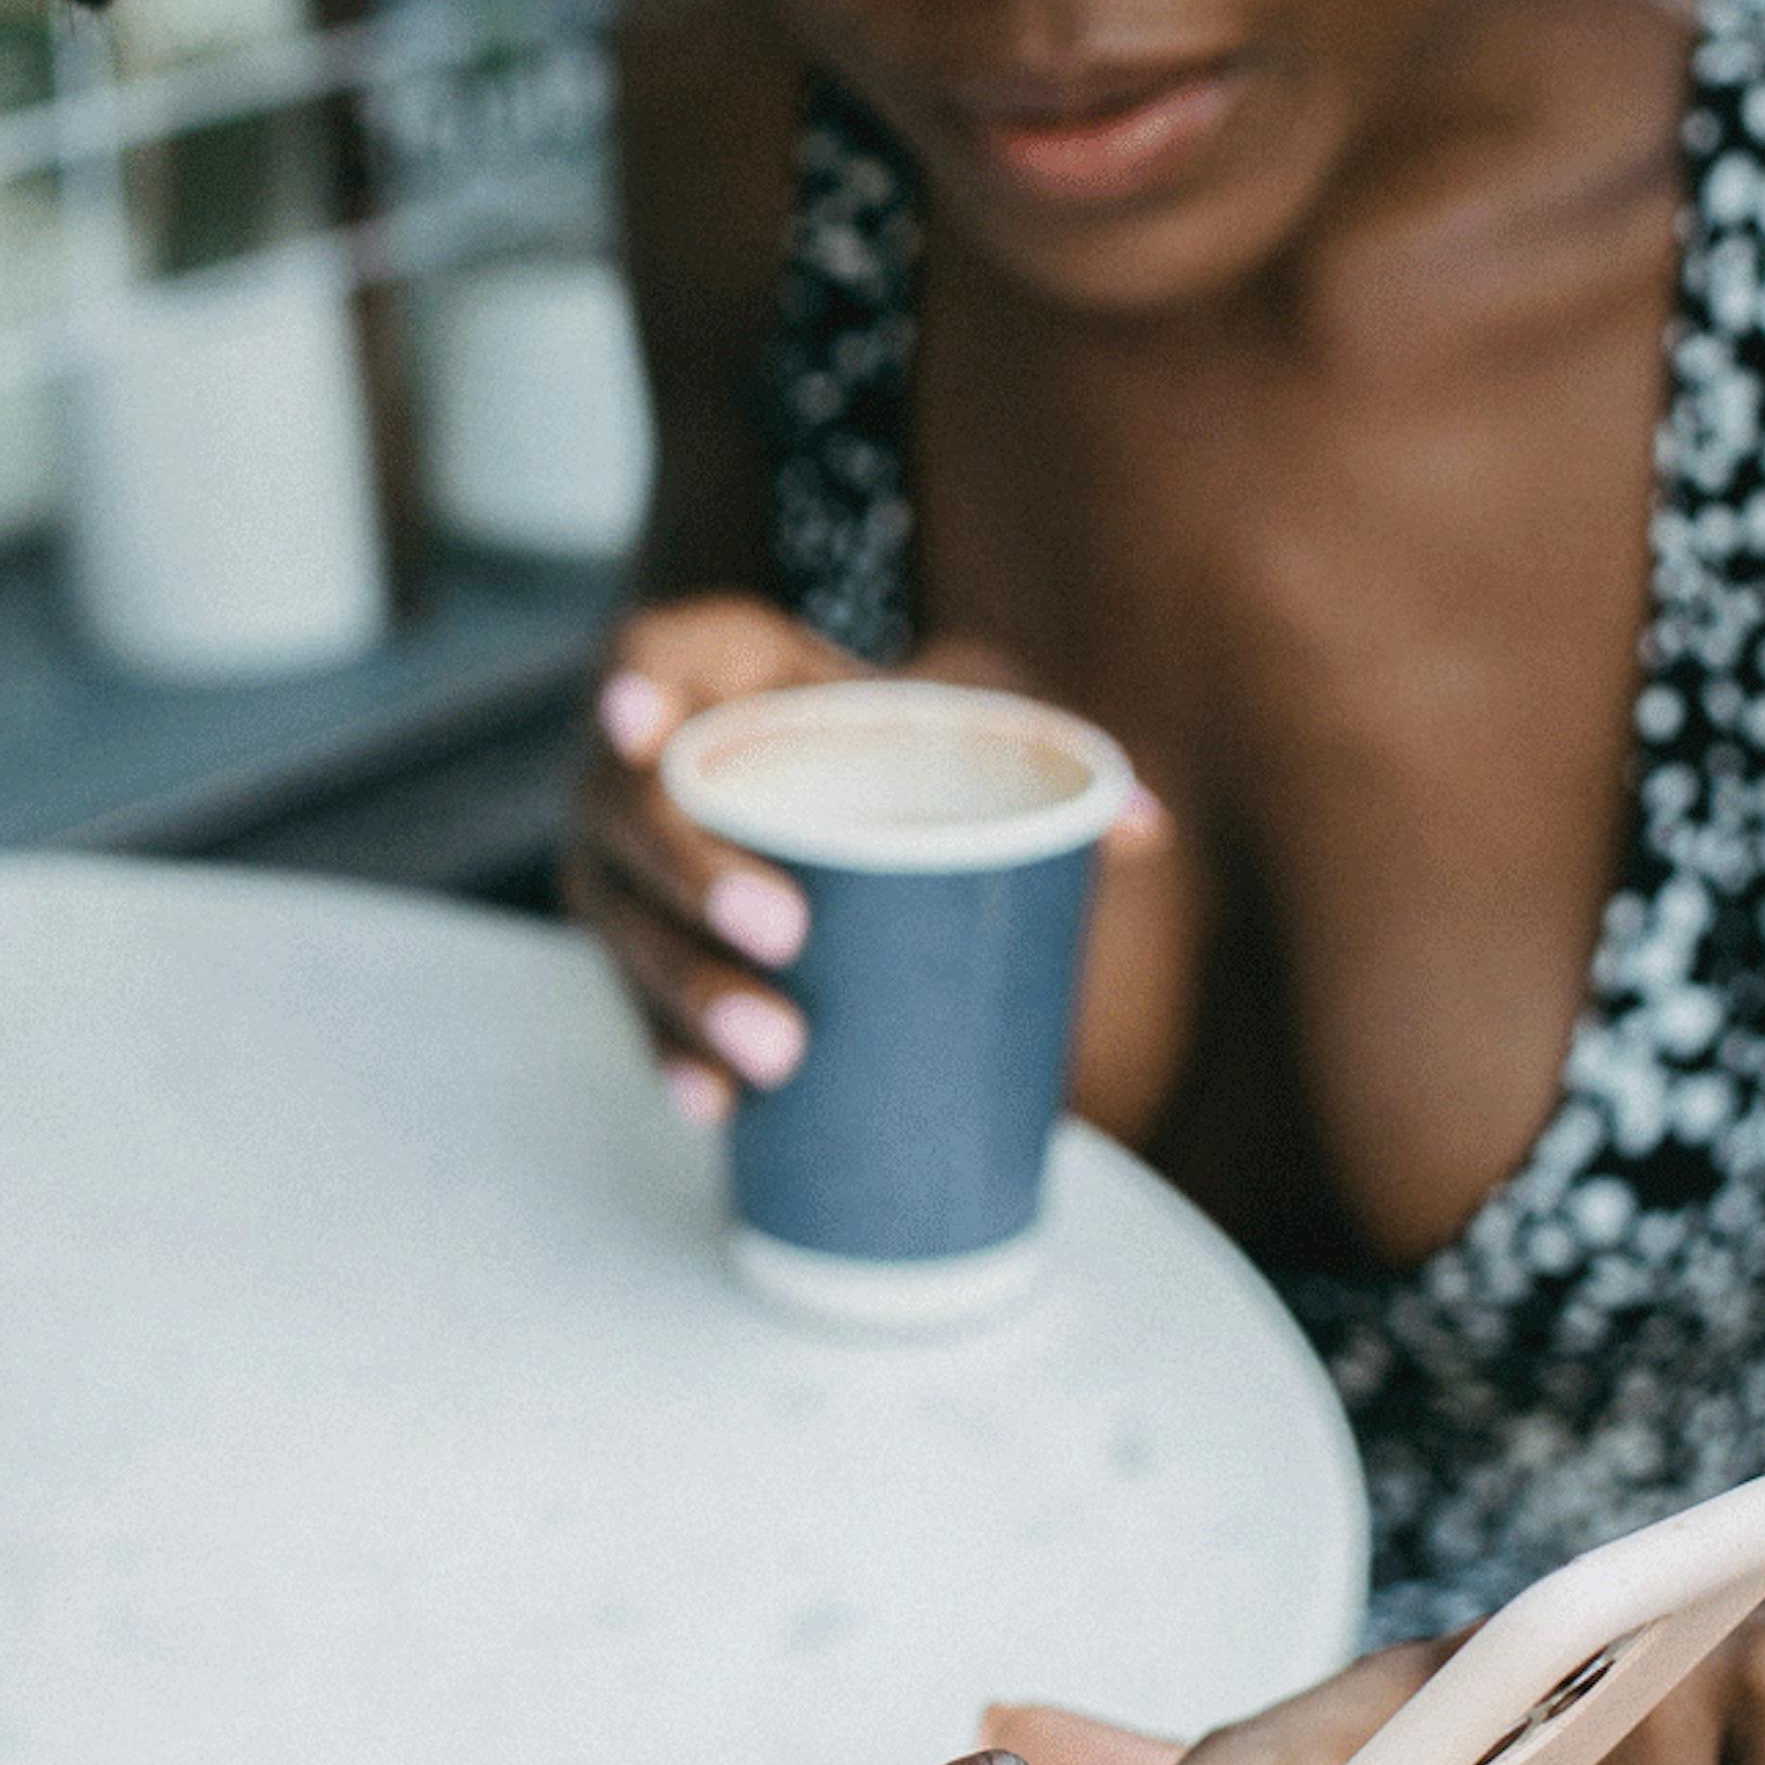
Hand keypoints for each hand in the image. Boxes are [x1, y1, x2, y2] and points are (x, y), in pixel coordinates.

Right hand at [563, 599, 1093, 1123]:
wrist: (809, 778)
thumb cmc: (877, 732)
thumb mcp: (940, 716)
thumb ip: (1033, 750)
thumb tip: (1144, 829)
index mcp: (703, 669)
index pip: (641, 657)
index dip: (629, 688)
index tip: (640, 722)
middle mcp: (631, 763)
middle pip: (629, 812)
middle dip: (694, 876)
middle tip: (786, 933)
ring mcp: (619, 859)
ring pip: (624, 924)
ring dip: (690, 992)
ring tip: (777, 1052)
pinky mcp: (631, 942)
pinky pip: (631, 1004)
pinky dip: (674, 1055)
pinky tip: (715, 1107)